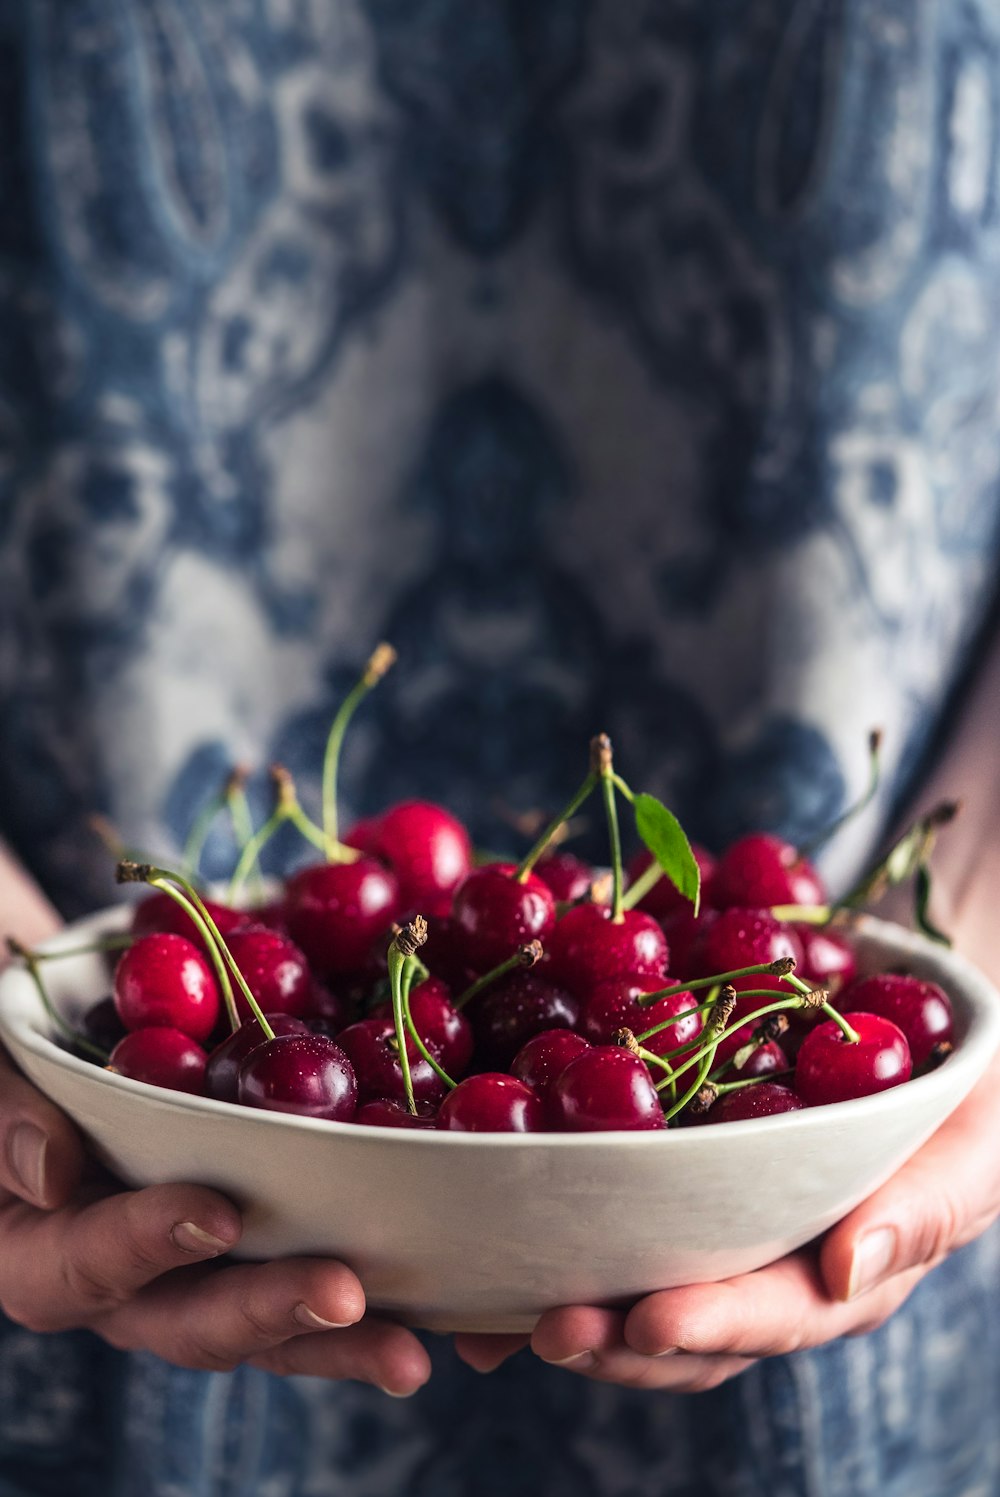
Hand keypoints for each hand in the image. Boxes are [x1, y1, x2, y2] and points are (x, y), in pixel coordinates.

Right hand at [0, 1047, 429, 1394]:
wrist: (55, 1030)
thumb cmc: (10, 1041)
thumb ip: (7, 1114)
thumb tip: (52, 1172)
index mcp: (36, 1246)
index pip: (83, 1263)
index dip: (146, 1243)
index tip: (217, 1213)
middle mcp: (119, 1280)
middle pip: (189, 1320)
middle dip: (268, 1311)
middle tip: (346, 1297)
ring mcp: (190, 1272)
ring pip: (262, 1323)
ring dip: (337, 1338)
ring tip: (412, 1350)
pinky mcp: (250, 1249)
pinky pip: (305, 1275)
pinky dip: (371, 1292)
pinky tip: (440, 1301)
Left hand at [455, 1053, 999, 1389]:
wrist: (918, 1016)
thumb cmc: (964, 1088)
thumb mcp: (971, 1140)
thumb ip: (924, 1205)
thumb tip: (848, 1267)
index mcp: (841, 1268)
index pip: (776, 1314)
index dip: (710, 1322)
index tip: (644, 1321)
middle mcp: (765, 1259)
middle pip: (683, 1321)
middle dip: (612, 1335)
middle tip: (541, 1327)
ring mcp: (710, 1219)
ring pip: (629, 1278)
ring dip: (559, 1298)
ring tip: (482, 1313)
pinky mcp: (667, 1165)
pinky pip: (605, 1199)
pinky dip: (544, 1216)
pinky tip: (481, 1214)